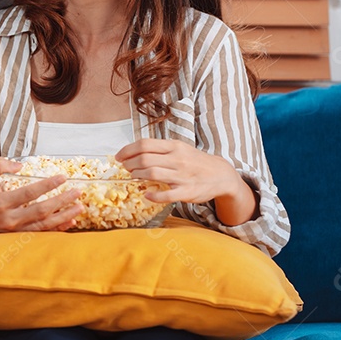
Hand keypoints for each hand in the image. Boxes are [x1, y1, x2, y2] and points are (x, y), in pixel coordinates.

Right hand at [0, 157, 82, 244]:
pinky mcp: (21, 239)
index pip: (29, 193)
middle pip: (41, 211)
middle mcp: (10, 219)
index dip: (47, 185)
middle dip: (62, 201)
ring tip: (80, 207)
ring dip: (64, 216)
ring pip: (45, 225)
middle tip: (78, 192)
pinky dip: (58, 229)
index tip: (62, 178)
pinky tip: (71, 222)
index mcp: (1, 202)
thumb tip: (20, 164)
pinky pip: (44, 235)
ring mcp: (16, 232)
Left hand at [115, 139, 257, 224]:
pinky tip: (146, 194)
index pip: (145, 144)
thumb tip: (134, 152)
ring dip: (138, 176)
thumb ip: (160, 150)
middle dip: (130, 164)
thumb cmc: (195, 161)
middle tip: (125, 168)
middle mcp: (177, 159)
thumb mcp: (179, 148)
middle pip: (145, 159)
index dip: (128, 150)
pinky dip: (153, 195)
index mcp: (174, 146)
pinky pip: (166, 194)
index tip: (119, 156)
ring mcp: (182, 176)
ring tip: (133, 177)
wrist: (221, 175)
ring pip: (152, 173)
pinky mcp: (187, 191)